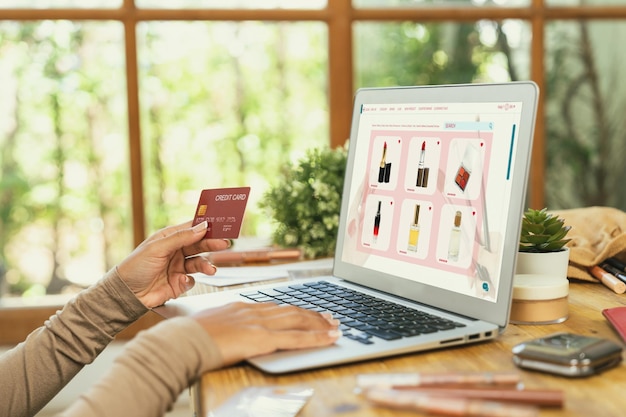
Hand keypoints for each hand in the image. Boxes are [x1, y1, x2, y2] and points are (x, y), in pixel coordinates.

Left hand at [117, 221, 229, 307]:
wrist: (126, 295)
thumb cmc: (135, 267)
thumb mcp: (157, 248)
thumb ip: (181, 237)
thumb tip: (202, 227)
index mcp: (169, 239)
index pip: (191, 228)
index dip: (206, 226)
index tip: (220, 224)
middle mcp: (176, 252)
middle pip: (199, 245)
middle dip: (212, 244)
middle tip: (224, 244)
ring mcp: (178, 267)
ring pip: (199, 263)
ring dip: (206, 265)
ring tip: (211, 269)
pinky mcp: (178, 284)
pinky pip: (192, 280)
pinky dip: (190, 281)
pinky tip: (181, 281)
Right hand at [192, 302, 341, 364]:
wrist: (181, 341)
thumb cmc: (188, 338)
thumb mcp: (210, 327)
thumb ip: (226, 327)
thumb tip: (230, 334)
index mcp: (241, 307)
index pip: (275, 307)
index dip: (293, 309)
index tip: (306, 311)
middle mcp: (253, 311)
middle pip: (290, 310)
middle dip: (312, 314)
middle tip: (329, 317)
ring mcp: (258, 323)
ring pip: (298, 320)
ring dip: (319, 324)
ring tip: (334, 325)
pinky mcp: (261, 338)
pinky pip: (295, 338)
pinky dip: (316, 337)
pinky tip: (330, 337)